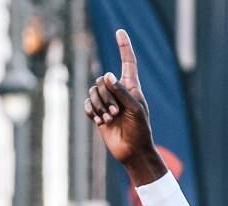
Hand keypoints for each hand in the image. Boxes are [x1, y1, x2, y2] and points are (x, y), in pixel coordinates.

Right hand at [85, 29, 165, 183]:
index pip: (127, 62)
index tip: (120, 32)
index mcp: (132, 87)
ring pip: (93, 91)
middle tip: (117, 113)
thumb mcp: (135, 109)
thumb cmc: (140, 130)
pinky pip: (87, 104)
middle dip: (106, 96)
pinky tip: (100, 122)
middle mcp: (118, 92)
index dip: (124, 47)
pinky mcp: (98, 113)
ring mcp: (107, 102)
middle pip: (102, 80)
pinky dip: (92, 112)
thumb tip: (107, 75)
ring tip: (111, 119)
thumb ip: (122, 91)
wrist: (132, 151)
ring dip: (100, 106)